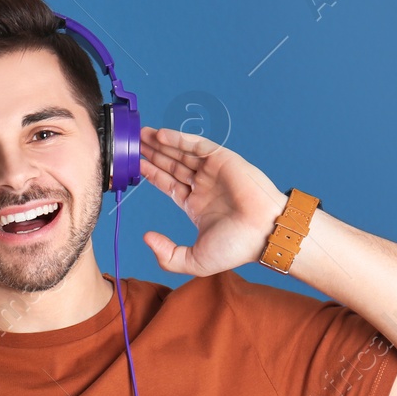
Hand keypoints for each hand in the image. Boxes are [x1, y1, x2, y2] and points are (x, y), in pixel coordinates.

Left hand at [137, 126, 288, 275]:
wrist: (265, 234)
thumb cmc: (236, 248)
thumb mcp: (194, 260)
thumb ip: (167, 255)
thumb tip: (146, 237)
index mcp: (196, 205)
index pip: (168, 184)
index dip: (151, 174)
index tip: (134, 165)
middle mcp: (203, 186)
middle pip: (171, 165)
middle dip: (152, 154)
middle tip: (131, 144)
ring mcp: (213, 172)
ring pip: (181, 153)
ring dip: (161, 143)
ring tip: (140, 135)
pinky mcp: (222, 159)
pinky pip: (197, 145)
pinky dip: (178, 139)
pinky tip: (160, 135)